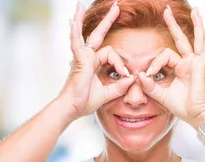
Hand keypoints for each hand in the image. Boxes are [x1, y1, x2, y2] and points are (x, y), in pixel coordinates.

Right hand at [58, 2, 135, 120]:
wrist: (72, 108)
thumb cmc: (85, 102)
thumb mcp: (108, 94)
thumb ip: (120, 86)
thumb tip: (132, 79)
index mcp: (94, 63)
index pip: (111, 54)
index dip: (121, 64)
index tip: (126, 76)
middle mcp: (87, 57)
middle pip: (98, 35)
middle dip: (107, 20)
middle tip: (115, 7)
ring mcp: (82, 57)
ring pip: (86, 35)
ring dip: (81, 18)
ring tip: (79, 4)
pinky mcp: (78, 61)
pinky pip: (76, 44)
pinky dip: (74, 33)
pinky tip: (72, 22)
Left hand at [136, 6, 204, 129]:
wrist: (196, 116)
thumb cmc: (183, 107)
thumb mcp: (162, 96)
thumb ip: (150, 86)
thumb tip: (140, 75)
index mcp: (179, 69)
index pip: (164, 56)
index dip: (155, 63)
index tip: (149, 74)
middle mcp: (188, 63)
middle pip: (180, 40)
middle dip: (173, 25)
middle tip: (166, 10)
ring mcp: (196, 63)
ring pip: (195, 40)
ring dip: (196, 25)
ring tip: (196, 11)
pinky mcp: (202, 67)